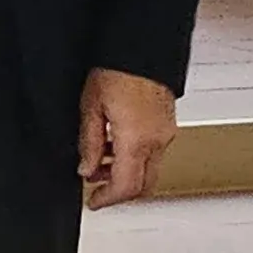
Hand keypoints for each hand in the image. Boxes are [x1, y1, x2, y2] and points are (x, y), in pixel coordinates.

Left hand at [78, 67, 177, 208]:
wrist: (143, 49)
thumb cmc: (118, 71)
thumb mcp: (90, 108)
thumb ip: (88, 143)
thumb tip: (85, 168)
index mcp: (137, 140)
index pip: (125, 187)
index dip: (108, 200)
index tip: (93, 202)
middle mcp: (157, 141)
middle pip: (143, 185)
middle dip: (118, 191)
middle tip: (96, 187)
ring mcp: (166, 133)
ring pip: (149, 169)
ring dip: (124, 172)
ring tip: (98, 161)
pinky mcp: (168, 124)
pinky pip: (153, 152)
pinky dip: (133, 157)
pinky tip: (114, 144)